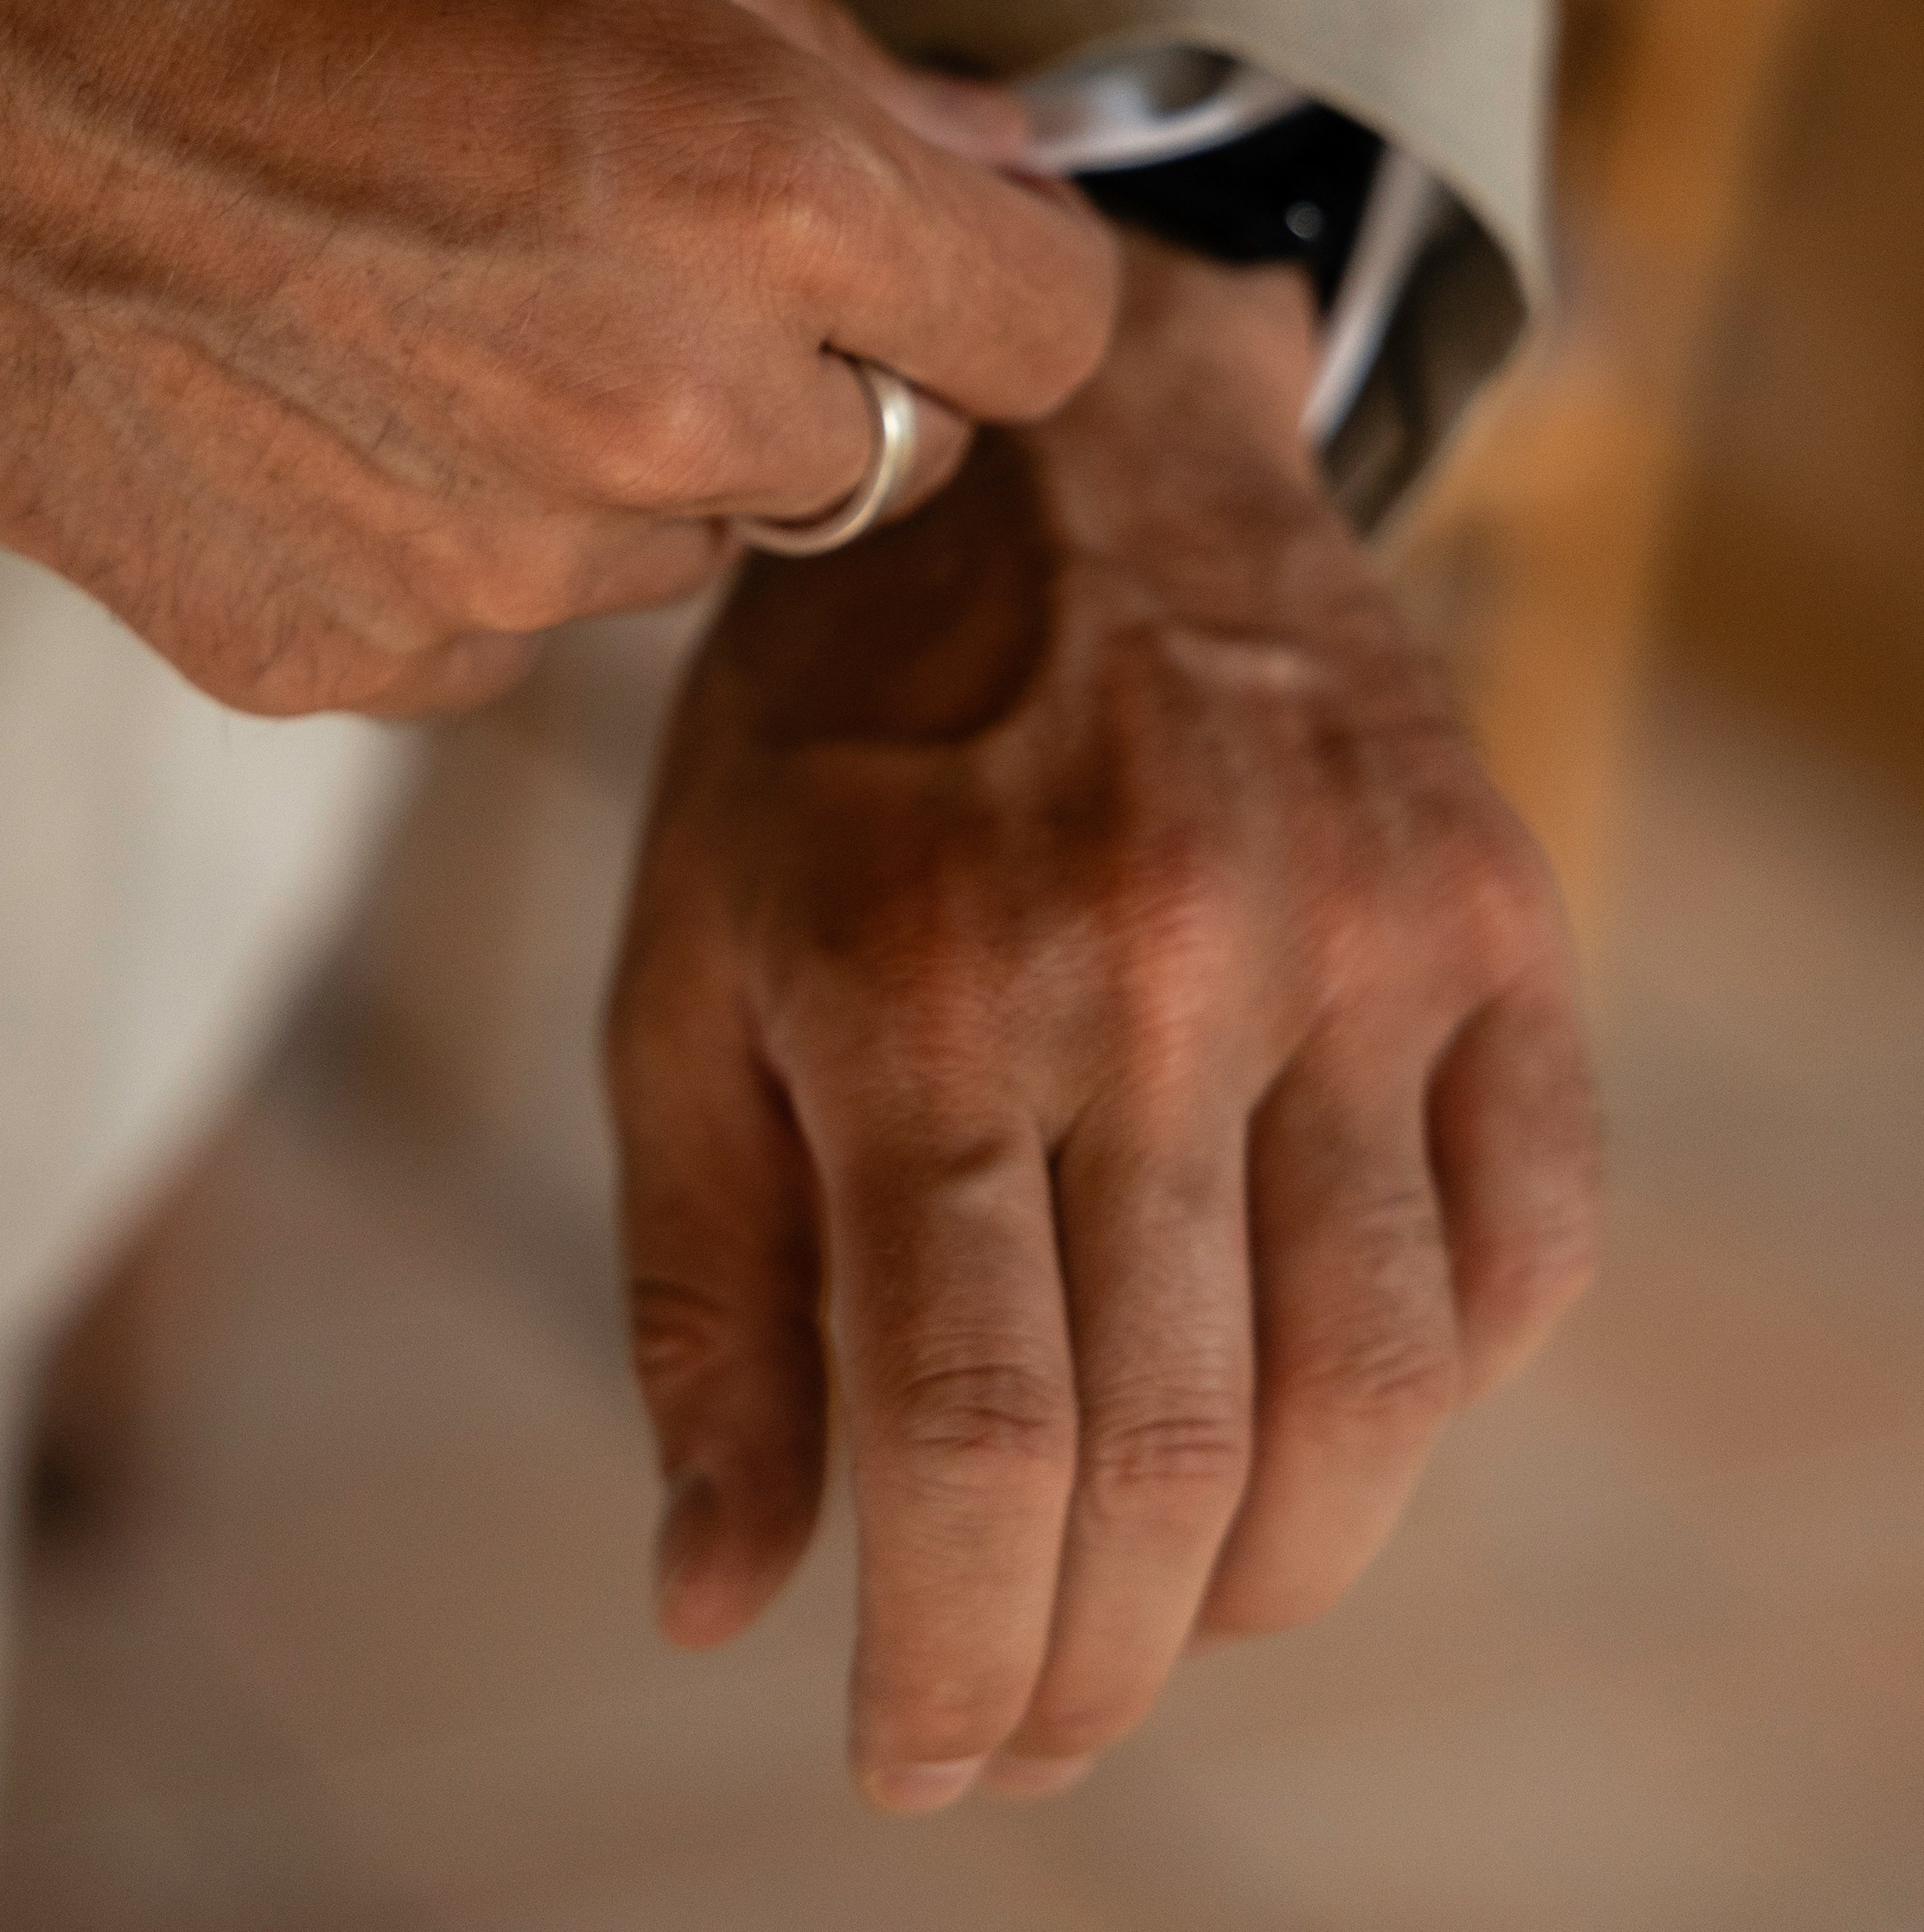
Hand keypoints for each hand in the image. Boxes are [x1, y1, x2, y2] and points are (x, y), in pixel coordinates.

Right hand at [0, 0, 1111, 714]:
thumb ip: (818, 41)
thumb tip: (995, 156)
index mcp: (752, 197)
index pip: (1048, 334)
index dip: (1001, 279)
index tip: (934, 250)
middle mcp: (656, 416)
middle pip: (879, 459)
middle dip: (801, 359)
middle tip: (623, 233)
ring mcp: (500, 568)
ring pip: (685, 547)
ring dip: (624, 450)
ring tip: (435, 292)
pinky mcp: (357, 658)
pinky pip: (515, 623)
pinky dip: (466, 527)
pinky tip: (335, 390)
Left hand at [608, 235, 1599, 1805]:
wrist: (1064, 451)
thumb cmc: (829, 736)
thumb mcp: (687, 969)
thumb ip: (708, 1290)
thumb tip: (720, 1606)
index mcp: (914, 987)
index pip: (965, 1434)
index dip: (949, 1658)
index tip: (913, 1762)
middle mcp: (1152, 964)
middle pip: (1177, 1452)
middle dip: (1096, 1664)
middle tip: (1029, 1719)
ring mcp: (1353, 933)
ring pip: (1377, 1390)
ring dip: (1279, 1576)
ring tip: (1176, 1603)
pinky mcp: (1491, 906)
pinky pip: (1526, 1242)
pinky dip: (1447, 1389)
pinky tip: (1327, 1402)